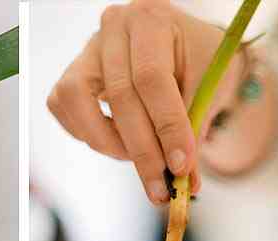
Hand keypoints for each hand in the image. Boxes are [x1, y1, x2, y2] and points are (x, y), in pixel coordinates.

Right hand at [47, 0, 246, 203]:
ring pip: (78, 103)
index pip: (151, 78)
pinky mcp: (71, 73)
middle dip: (142, 150)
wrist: (186, 47)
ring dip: (109, 143)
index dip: (166, 126)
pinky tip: (119, 142)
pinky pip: (65, 110)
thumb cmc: (201, 61)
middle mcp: (112, 27)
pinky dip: (89, 134)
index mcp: (152, 18)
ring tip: (140, 159)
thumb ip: (195, 127)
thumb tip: (183, 183)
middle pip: (119, 96)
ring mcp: (86, 50)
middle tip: (161, 186)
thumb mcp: (212, 85)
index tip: (180, 167)